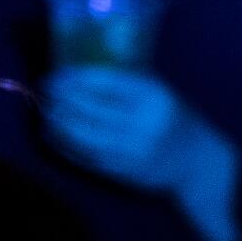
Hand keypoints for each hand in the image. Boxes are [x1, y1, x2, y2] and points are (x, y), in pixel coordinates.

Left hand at [46, 67, 241, 240]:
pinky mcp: (119, 170)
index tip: (58, 73)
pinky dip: (63, 143)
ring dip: (57, 121)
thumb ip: (128, 83)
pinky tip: (51, 132)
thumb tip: (81, 71)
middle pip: (89, 108)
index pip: (106, 82)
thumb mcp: (160, 93)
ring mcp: (130, 150)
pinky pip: (82, 155)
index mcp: (154, 96)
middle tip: (45, 89)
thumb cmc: (174, 119)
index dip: (77, 77)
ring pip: (81, 134)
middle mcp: (142, 123)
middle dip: (62, 98)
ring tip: (45, 109)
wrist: (196, 162)